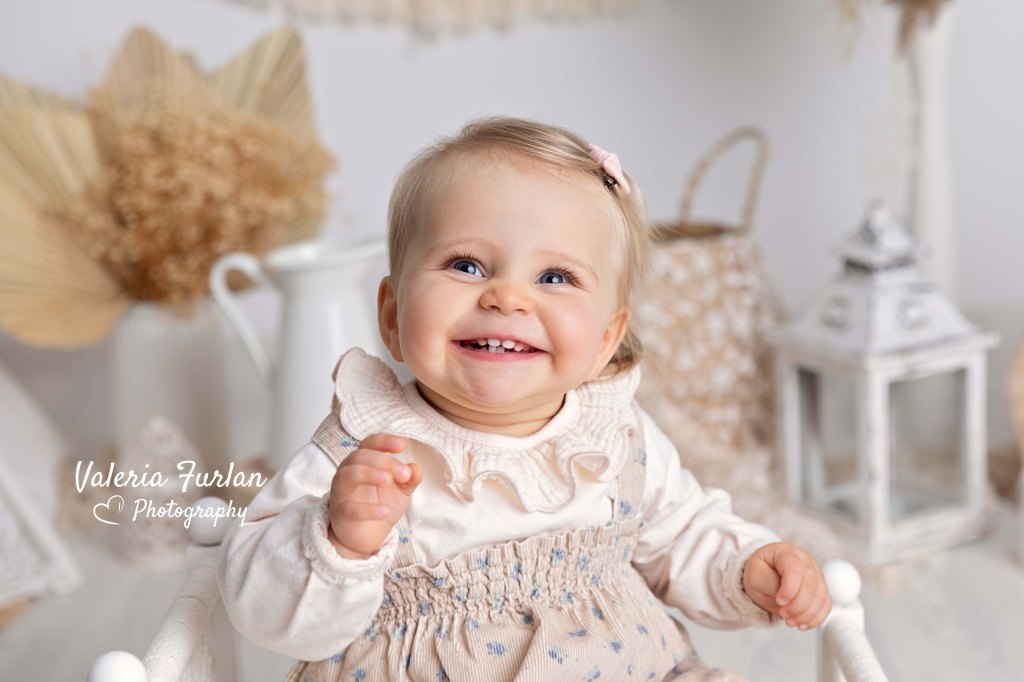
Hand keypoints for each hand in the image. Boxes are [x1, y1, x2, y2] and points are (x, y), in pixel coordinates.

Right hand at [328, 434, 422, 558]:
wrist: (367, 535)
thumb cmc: (380, 503)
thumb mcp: (401, 490)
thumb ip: (410, 478)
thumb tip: (416, 468)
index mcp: (363, 461)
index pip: (369, 443)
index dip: (384, 441)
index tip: (402, 445)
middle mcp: (348, 472)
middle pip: (360, 456)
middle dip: (384, 461)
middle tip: (404, 474)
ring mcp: (342, 492)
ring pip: (348, 475)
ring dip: (369, 474)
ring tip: (388, 480)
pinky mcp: (341, 514)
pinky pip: (350, 509)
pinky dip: (367, 509)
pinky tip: (384, 511)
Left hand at [743, 542, 830, 630]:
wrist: (766, 574)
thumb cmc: (761, 571)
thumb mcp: (756, 575)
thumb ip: (770, 583)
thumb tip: (786, 598)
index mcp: (787, 553)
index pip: (795, 569)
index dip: (789, 589)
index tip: (779, 602)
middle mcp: (806, 562)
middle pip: (811, 584)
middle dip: (798, 605)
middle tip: (783, 615)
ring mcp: (817, 575)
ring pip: (821, 596)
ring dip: (806, 614)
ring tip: (790, 622)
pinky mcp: (821, 590)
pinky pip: (825, 605)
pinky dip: (816, 618)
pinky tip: (802, 624)